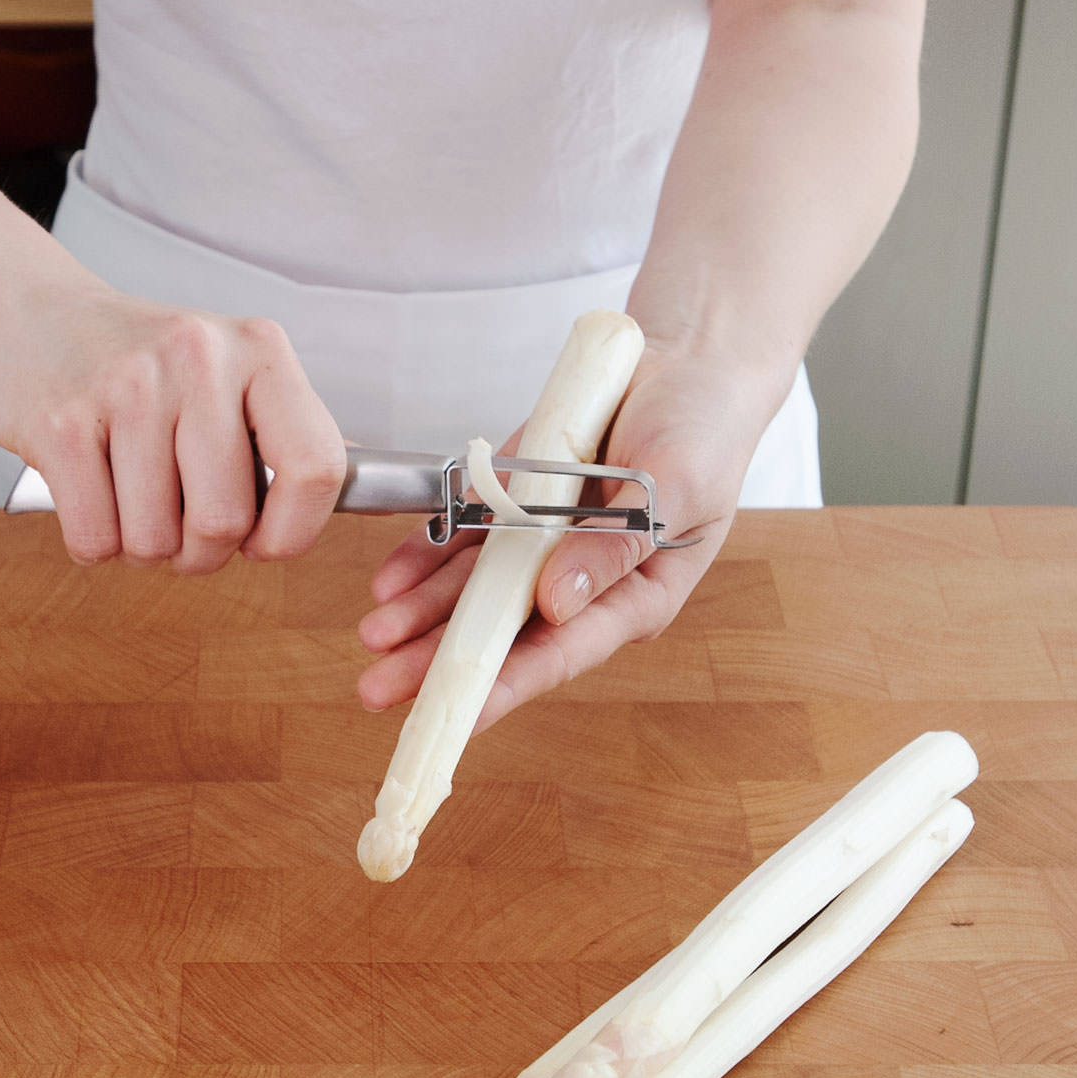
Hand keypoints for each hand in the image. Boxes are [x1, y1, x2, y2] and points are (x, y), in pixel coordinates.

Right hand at [0, 251, 348, 572]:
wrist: (23, 308)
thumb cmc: (137, 359)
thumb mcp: (227, 369)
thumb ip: (288, 428)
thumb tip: (373, 486)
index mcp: (258, 350)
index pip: (317, 468)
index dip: (294, 532)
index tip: (265, 542)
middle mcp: (198, 359)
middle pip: (225, 521)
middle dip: (201, 550)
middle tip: (179, 523)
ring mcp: (126, 388)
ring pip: (155, 540)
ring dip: (143, 545)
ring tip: (130, 496)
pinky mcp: (58, 422)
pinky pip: (94, 537)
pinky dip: (93, 539)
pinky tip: (89, 490)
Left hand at [355, 341, 788, 726]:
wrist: (684, 364)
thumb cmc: (703, 432)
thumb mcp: (677, 487)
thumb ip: (617, 547)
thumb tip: (557, 605)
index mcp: (634, 597)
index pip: (562, 653)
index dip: (507, 685)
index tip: (458, 713)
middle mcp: (579, 582)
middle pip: (504, 634)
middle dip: (441, 661)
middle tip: (381, 687)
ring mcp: (541, 544)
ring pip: (472, 593)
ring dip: (421, 614)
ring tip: (373, 635)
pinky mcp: (513, 504)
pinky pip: (460, 539)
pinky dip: (424, 557)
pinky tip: (389, 580)